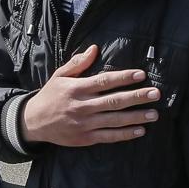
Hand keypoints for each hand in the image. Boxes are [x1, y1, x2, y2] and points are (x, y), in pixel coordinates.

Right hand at [18, 44, 159, 147]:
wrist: (33, 122)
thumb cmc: (50, 96)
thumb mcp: (59, 76)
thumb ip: (78, 63)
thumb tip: (94, 49)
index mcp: (77, 88)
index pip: (104, 81)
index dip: (123, 77)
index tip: (141, 74)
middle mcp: (82, 106)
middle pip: (114, 101)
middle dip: (137, 97)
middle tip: (155, 94)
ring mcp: (85, 124)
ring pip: (115, 120)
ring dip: (136, 117)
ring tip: (154, 114)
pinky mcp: (86, 138)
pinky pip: (109, 136)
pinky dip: (125, 134)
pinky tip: (140, 130)